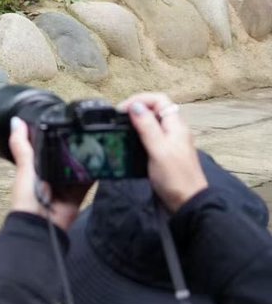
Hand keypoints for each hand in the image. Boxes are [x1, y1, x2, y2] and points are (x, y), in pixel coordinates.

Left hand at [8, 117, 91, 230]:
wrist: (41, 225)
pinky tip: (105, 159)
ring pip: (80, 166)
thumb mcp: (24, 168)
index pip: (48, 146)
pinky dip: (96, 172)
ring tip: (100, 140)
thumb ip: (22, 146)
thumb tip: (16, 121)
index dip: (56, 135)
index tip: (66, 120)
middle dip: (76, 145)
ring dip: (88, 157)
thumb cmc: (28, 197)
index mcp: (36, 166)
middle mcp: (52, 173)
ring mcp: (66, 183)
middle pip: (67, 155)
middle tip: (89, 129)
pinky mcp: (79, 193)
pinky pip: (90, 180)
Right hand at [120, 92, 206, 212]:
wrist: (187, 203)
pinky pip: (150, 137)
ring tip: (119, 130)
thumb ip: (147, 127)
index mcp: (176, 125)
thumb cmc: (175, 177)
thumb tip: (135, 106)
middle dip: (135, 110)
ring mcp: (170, 142)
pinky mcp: (164, 154)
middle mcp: (174, 130)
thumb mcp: (159, 150)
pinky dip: (137, 136)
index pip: (159, 100)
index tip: (120, 111)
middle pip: (154, 110)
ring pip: (151, 123)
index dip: (139, 100)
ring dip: (135, 123)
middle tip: (116, 121)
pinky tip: (128, 144)